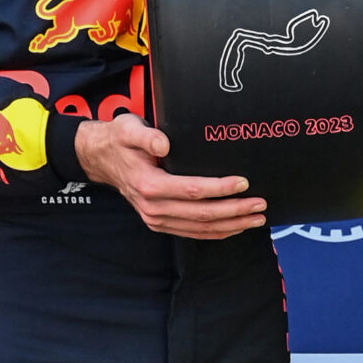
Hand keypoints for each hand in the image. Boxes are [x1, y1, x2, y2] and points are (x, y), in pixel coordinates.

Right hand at [73, 115, 267, 237]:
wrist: (102, 159)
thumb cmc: (119, 141)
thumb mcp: (128, 129)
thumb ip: (147, 136)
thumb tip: (164, 144)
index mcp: (149, 185)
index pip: (192, 190)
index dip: (220, 188)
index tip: (244, 182)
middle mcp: (153, 208)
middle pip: (202, 214)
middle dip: (235, 210)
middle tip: (260, 204)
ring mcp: (156, 219)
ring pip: (201, 228)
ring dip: (231, 225)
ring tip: (256, 218)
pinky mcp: (160, 223)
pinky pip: (193, 233)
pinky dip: (217, 232)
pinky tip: (236, 227)